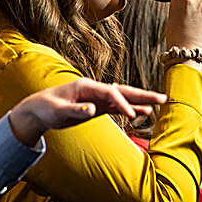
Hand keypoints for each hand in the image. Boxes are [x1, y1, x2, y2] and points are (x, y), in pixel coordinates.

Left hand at [8, 79, 166, 147]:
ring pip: (123, 96)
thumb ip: (76, 110)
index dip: (123, 103)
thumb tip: (93, 110)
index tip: (133, 115)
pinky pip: (118, 106)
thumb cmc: (47, 109)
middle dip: (142, 94)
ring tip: (160, 102)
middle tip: (163, 97)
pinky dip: (131, 108)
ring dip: (141, 100)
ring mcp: (98, 97)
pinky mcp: (98, 106)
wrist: (39, 109)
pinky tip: (144, 112)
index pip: (110, 93)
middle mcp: (95, 89)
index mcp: (86, 86)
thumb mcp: (58, 112)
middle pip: (123, 90)